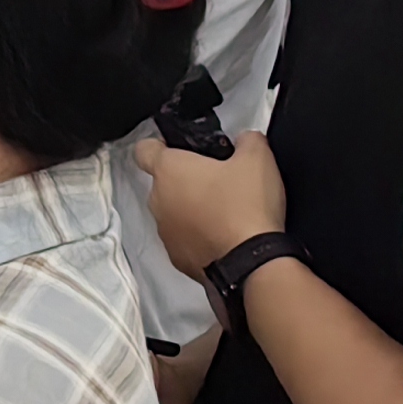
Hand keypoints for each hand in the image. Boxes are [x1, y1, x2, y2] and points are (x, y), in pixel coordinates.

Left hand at [142, 130, 286, 279]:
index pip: (144, 149)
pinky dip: (198, 237)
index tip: (182, 149)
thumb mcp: (258, 158)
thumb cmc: (247, 205)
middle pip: (164, 183)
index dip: (160, 145)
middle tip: (219, 181)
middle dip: (187, 181)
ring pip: (173, 213)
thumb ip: (247, 140)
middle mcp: (158, 201)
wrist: (251, 262)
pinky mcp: (176, 258)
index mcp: (168, 170)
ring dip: (191, 210)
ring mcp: (164, 233)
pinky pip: (183, 240)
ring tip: (225, 212)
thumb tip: (245, 142)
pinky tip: (223, 237)